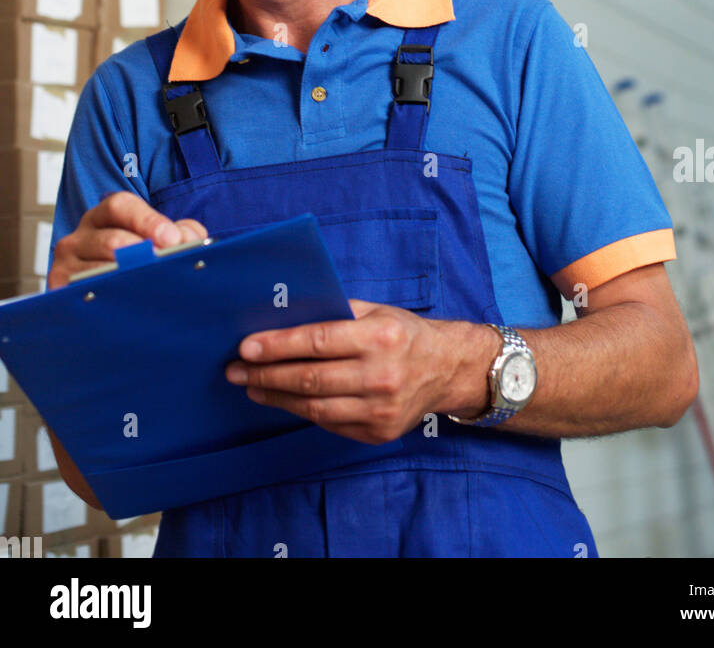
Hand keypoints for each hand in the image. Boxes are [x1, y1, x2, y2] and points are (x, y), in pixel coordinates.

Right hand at [47, 191, 207, 288]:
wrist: (103, 303)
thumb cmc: (135, 265)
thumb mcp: (157, 241)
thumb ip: (180, 233)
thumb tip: (189, 238)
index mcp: (103, 217)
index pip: (120, 206)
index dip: (147, 220)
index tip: (172, 239)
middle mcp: (80, 237)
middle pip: (110, 239)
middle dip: (142, 253)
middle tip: (165, 264)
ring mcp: (66, 264)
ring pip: (97, 269)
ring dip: (128, 279)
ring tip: (153, 285)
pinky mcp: (59, 290)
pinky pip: (83, 294)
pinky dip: (108, 298)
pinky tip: (129, 303)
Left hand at [224, 300, 459, 444]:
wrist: (446, 369)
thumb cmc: (404, 333)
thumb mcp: (376, 311)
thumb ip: (335, 312)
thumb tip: (284, 316)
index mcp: (380, 336)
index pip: (318, 342)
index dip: (278, 346)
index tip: (246, 347)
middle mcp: (381, 375)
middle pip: (310, 379)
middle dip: (266, 375)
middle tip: (235, 370)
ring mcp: (380, 409)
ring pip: (315, 407)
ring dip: (276, 397)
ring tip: (251, 387)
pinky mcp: (378, 433)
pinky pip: (329, 423)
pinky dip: (302, 411)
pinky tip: (284, 400)